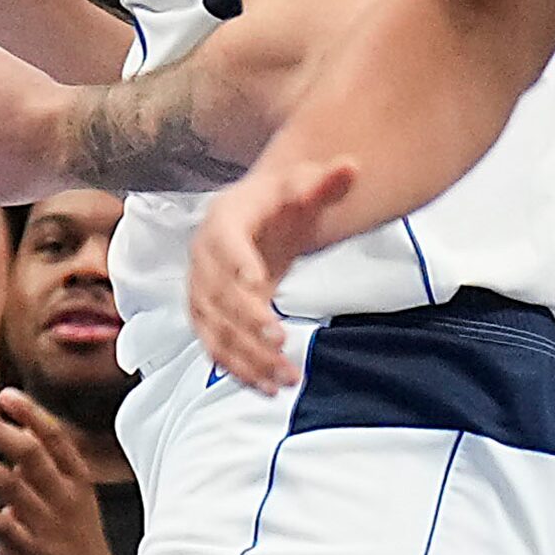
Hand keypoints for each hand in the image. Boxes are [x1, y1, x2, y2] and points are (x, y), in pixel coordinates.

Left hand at [0, 391, 127, 554]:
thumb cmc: (78, 536)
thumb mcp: (74, 494)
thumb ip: (47, 462)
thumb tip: (19, 427)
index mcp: (77, 480)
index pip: (56, 438)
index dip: (31, 413)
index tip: (6, 394)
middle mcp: (64, 498)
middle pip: (31, 455)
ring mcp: (48, 525)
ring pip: (11, 487)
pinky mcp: (33, 553)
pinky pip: (3, 529)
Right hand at [186, 157, 359, 391]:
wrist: (258, 221)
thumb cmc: (284, 203)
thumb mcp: (305, 187)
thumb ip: (327, 182)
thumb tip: (353, 165)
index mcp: (224, 220)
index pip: (225, 242)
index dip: (238, 262)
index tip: (259, 285)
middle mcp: (203, 257)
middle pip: (217, 292)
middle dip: (246, 320)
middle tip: (282, 340)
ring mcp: (202, 290)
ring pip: (215, 328)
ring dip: (247, 356)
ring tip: (288, 379)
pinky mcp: (209, 318)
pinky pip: (216, 348)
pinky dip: (238, 371)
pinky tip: (270, 389)